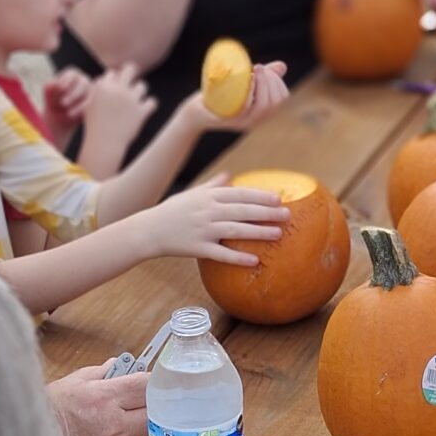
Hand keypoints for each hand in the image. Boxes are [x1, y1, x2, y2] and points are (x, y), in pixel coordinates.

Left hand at [43, 66, 95, 127]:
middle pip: (82, 84)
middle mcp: (83, 81)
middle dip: (72, 94)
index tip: (60, 88)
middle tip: (62, 103)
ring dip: (79, 104)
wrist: (59, 116)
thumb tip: (57, 85)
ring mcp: (90, 92)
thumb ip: (50, 86)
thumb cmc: (53, 100)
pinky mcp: (93, 103)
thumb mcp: (48, 93)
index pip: (71, 74)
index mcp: (72, 74)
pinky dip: (81, 110)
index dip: (66, 80)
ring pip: (89, 95)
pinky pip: (91, 105)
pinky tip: (72, 115)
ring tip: (68, 113)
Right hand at [47, 362, 148, 435]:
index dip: (153, 384)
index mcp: (104, 398)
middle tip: (135, 411)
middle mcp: (115, 426)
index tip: (153, 385)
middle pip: (155, 416)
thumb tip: (117, 365)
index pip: (146, 385)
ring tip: (99, 434)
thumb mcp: (68, 386)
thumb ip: (98, 374)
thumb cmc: (45, 418)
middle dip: (149, 412)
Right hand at [76, 63, 153, 172]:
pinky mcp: (142, 112)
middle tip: (129, 84)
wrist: (104, 144)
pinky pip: (152, 102)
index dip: (114, 80)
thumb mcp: (88, 106)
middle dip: (130, 73)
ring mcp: (131, 100)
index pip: (112, 73)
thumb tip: (101, 80)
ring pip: (142, 85)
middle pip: (130, 69)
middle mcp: (118, 90)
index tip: (114, 89)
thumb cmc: (94, 126)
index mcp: (104, 87)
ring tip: (135, 100)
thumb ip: (95, 91)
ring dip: (139, 92)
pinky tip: (146, 109)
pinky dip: (150, 105)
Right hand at [148, 179, 290, 267]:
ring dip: (258, 232)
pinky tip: (255, 260)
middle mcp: (207, 211)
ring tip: (278, 234)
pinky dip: (238, 257)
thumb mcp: (192, 194)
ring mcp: (203, 230)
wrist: (148, 230)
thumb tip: (230, 175)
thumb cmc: (172, 211)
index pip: (239, 194)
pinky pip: (221, 253)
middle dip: (266, 212)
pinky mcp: (197, 248)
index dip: (260, 195)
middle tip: (287, 214)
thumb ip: (213, 185)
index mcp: (208, 197)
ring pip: (236, 230)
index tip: (279, 198)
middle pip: (242, 211)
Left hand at [196, 59, 290, 132]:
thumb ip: (263, 77)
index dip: (279, 82)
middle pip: (274, 103)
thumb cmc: (221, 95)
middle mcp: (255, 121)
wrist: (197, 111)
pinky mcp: (228, 120)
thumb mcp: (244, 84)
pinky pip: (244, 109)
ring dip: (262, 84)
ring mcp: (242, 122)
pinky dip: (249, 93)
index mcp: (263, 113)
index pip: (283, 100)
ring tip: (255, 70)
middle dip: (270, 81)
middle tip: (259, 68)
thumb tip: (282, 66)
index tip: (268, 70)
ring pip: (262, 107)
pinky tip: (248, 80)